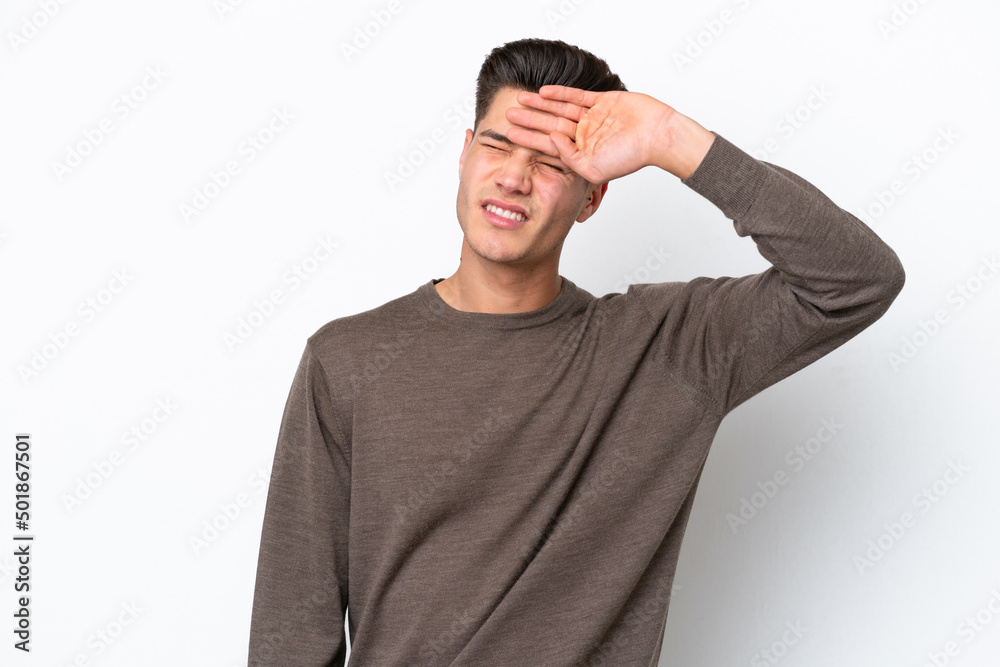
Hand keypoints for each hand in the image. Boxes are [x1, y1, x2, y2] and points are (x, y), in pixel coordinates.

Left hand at [505, 86, 714, 181]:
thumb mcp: (593, 170)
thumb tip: (550, 141)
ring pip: (560, 109)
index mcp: (581, 153)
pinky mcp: (603, 102)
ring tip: (520, 100)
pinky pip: (577, 97)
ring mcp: (593, 118)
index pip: (549, 145)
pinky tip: (543, 92)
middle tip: (507, 115)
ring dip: (540, 105)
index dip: (528, 139)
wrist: (659, 136)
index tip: (508, 135)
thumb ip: (569, 158)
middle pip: (550, 125)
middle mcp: (585, 136)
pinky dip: (561, 93)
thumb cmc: (631, 157)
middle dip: (529, 120)